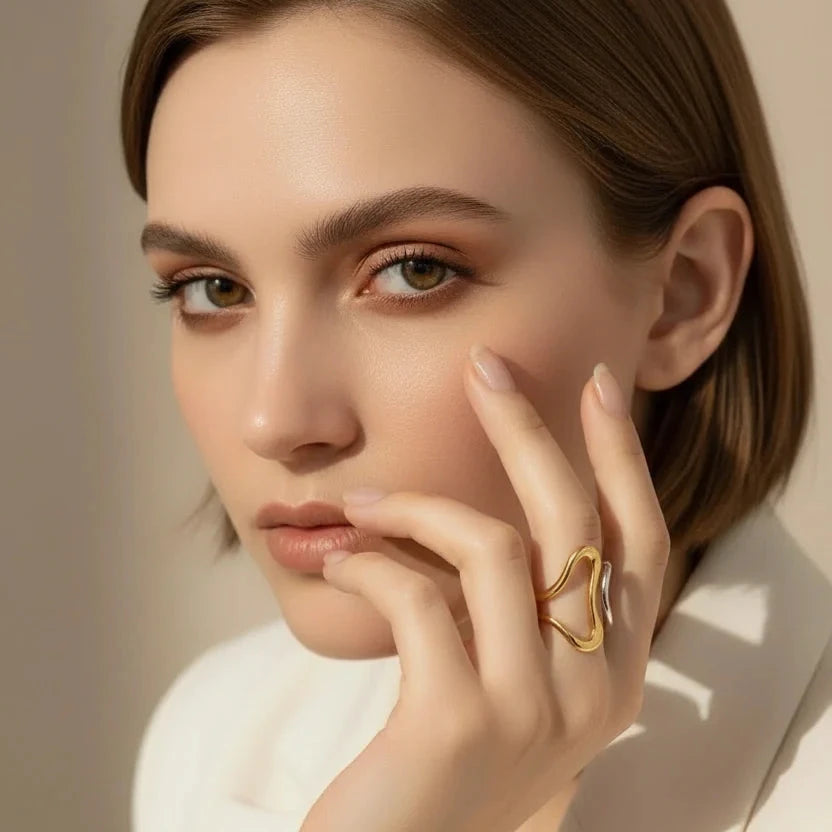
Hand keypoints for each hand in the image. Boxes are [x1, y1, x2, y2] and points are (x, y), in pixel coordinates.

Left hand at [299, 345, 670, 831]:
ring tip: (356, 504)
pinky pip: (417, 598)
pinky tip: (338, 563)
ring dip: (413, 506)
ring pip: (493, 547)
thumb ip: (519, 608)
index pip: (641, 541)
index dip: (622, 458)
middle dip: (530, 430)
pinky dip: (371, 564)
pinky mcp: (461, 721)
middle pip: (574, 521)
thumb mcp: (510, 676)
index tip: (596, 387)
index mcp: (616, 669)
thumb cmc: (452, 759)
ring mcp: (536, 706)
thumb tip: (474, 505)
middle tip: (485, 368)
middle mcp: (596, 686)